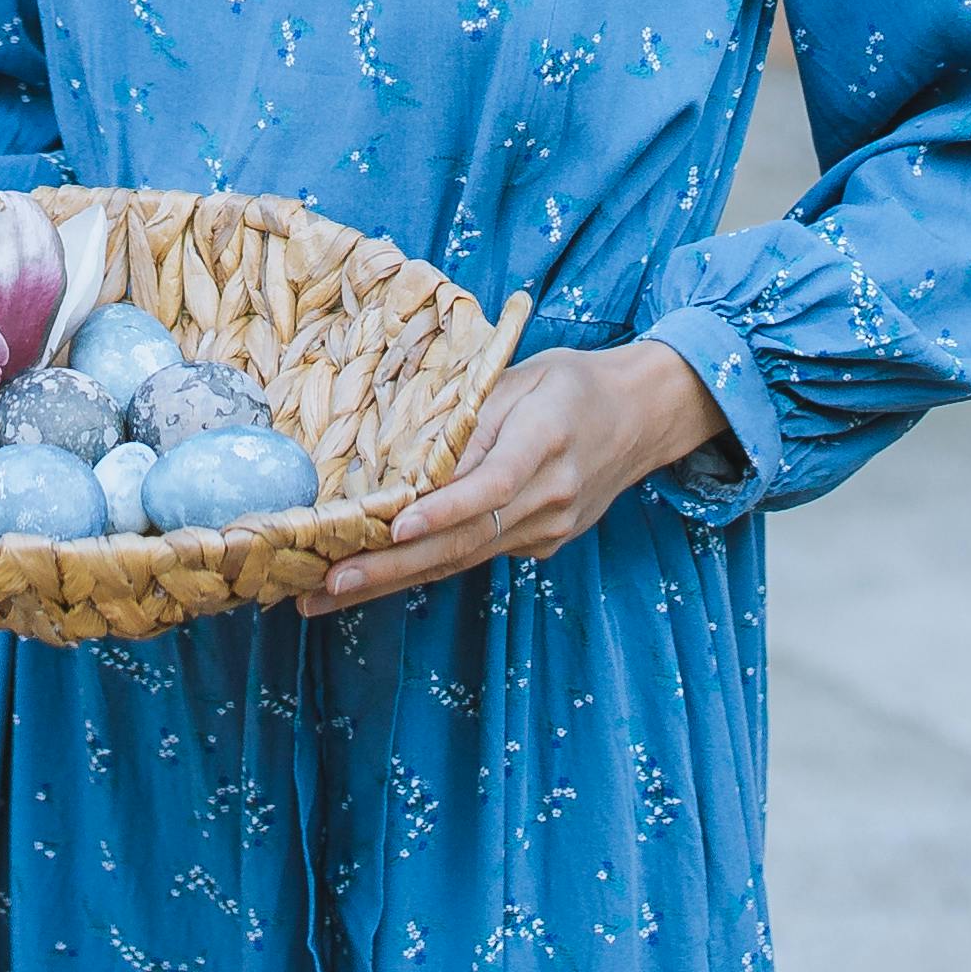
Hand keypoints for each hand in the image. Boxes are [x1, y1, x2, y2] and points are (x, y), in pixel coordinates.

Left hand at [297, 337, 727, 613]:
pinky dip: (423, 566)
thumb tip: (410, 456)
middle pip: (465, 540)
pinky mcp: (543, 544)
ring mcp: (550, 528)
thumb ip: (471, 416)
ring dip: (392, 580)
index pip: (491, 485)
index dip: (443, 509)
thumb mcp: (523, 376)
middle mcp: (551, 495)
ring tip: (327, 595)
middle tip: (329, 583)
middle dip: (391, 567)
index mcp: (546, 440)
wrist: (643, 416)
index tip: (394, 527)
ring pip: (462, 559)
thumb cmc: (572, 384)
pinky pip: (476, 556)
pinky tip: (373, 579)